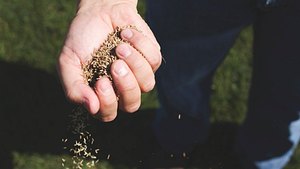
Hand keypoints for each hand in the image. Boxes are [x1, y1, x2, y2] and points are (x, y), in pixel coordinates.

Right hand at [57, 0, 161, 121]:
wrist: (98, 11)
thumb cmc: (82, 38)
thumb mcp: (68, 62)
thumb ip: (74, 87)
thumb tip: (92, 108)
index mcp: (102, 93)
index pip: (109, 114)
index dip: (107, 102)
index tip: (100, 81)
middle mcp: (122, 88)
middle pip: (132, 104)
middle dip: (126, 86)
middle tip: (115, 64)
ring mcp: (139, 74)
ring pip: (147, 84)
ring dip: (134, 63)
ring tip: (120, 46)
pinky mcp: (152, 58)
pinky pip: (154, 60)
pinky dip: (140, 44)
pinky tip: (126, 34)